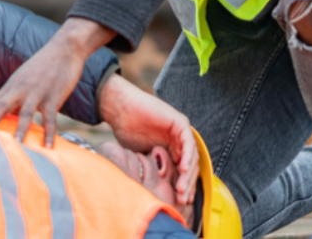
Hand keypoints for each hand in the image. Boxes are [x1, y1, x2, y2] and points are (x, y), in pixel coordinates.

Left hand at [0, 18, 114, 146]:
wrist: (64, 48)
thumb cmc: (43, 65)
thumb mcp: (24, 79)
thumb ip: (14, 97)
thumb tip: (6, 116)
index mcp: (12, 86)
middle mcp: (21, 89)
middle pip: (1, 106)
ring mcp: (37, 92)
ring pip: (25, 113)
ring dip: (19, 130)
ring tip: (15, 147)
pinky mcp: (53, 96)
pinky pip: (50, 117)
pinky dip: (49, 132)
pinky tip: (48, 146)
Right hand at [99, 75, 198, 205]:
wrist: (119, 110)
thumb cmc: (126, 131)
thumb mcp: (141, 157)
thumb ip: (152, 169)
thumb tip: (153, 190)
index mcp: (171, 148)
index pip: (184, 171)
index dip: (183, 186)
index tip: (179, 202)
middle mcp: (178, 141)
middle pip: (191, 166)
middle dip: (187, 184)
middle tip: (182, 199)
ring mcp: (180, 132)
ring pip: (192, 156)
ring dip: (188, 174)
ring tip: (181, 189)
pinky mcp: (180, 123)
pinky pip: (189, 143)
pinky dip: (187, 156)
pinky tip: (182, 169)